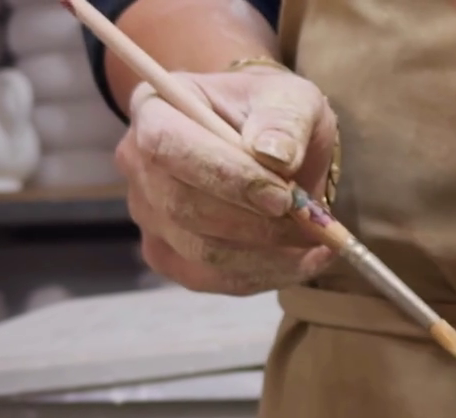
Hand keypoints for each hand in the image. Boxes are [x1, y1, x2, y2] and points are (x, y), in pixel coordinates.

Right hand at [116, 66, 337, 294]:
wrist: (269, 145)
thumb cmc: (273, 115)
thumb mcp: (290, 99)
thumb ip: (284, 120)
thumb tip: (275, 155)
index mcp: (154, 109)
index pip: (169, 146)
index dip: (225, 176)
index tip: (283, 196)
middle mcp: (137, 165)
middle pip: (183, 208)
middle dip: (257, 224)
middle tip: (312, 222)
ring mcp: (149, 215)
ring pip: (202, 253)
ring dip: (269, 254)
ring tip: (317, 237)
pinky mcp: (170, 256)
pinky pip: (214, 280)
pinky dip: (267, 276)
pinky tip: (305, 259)